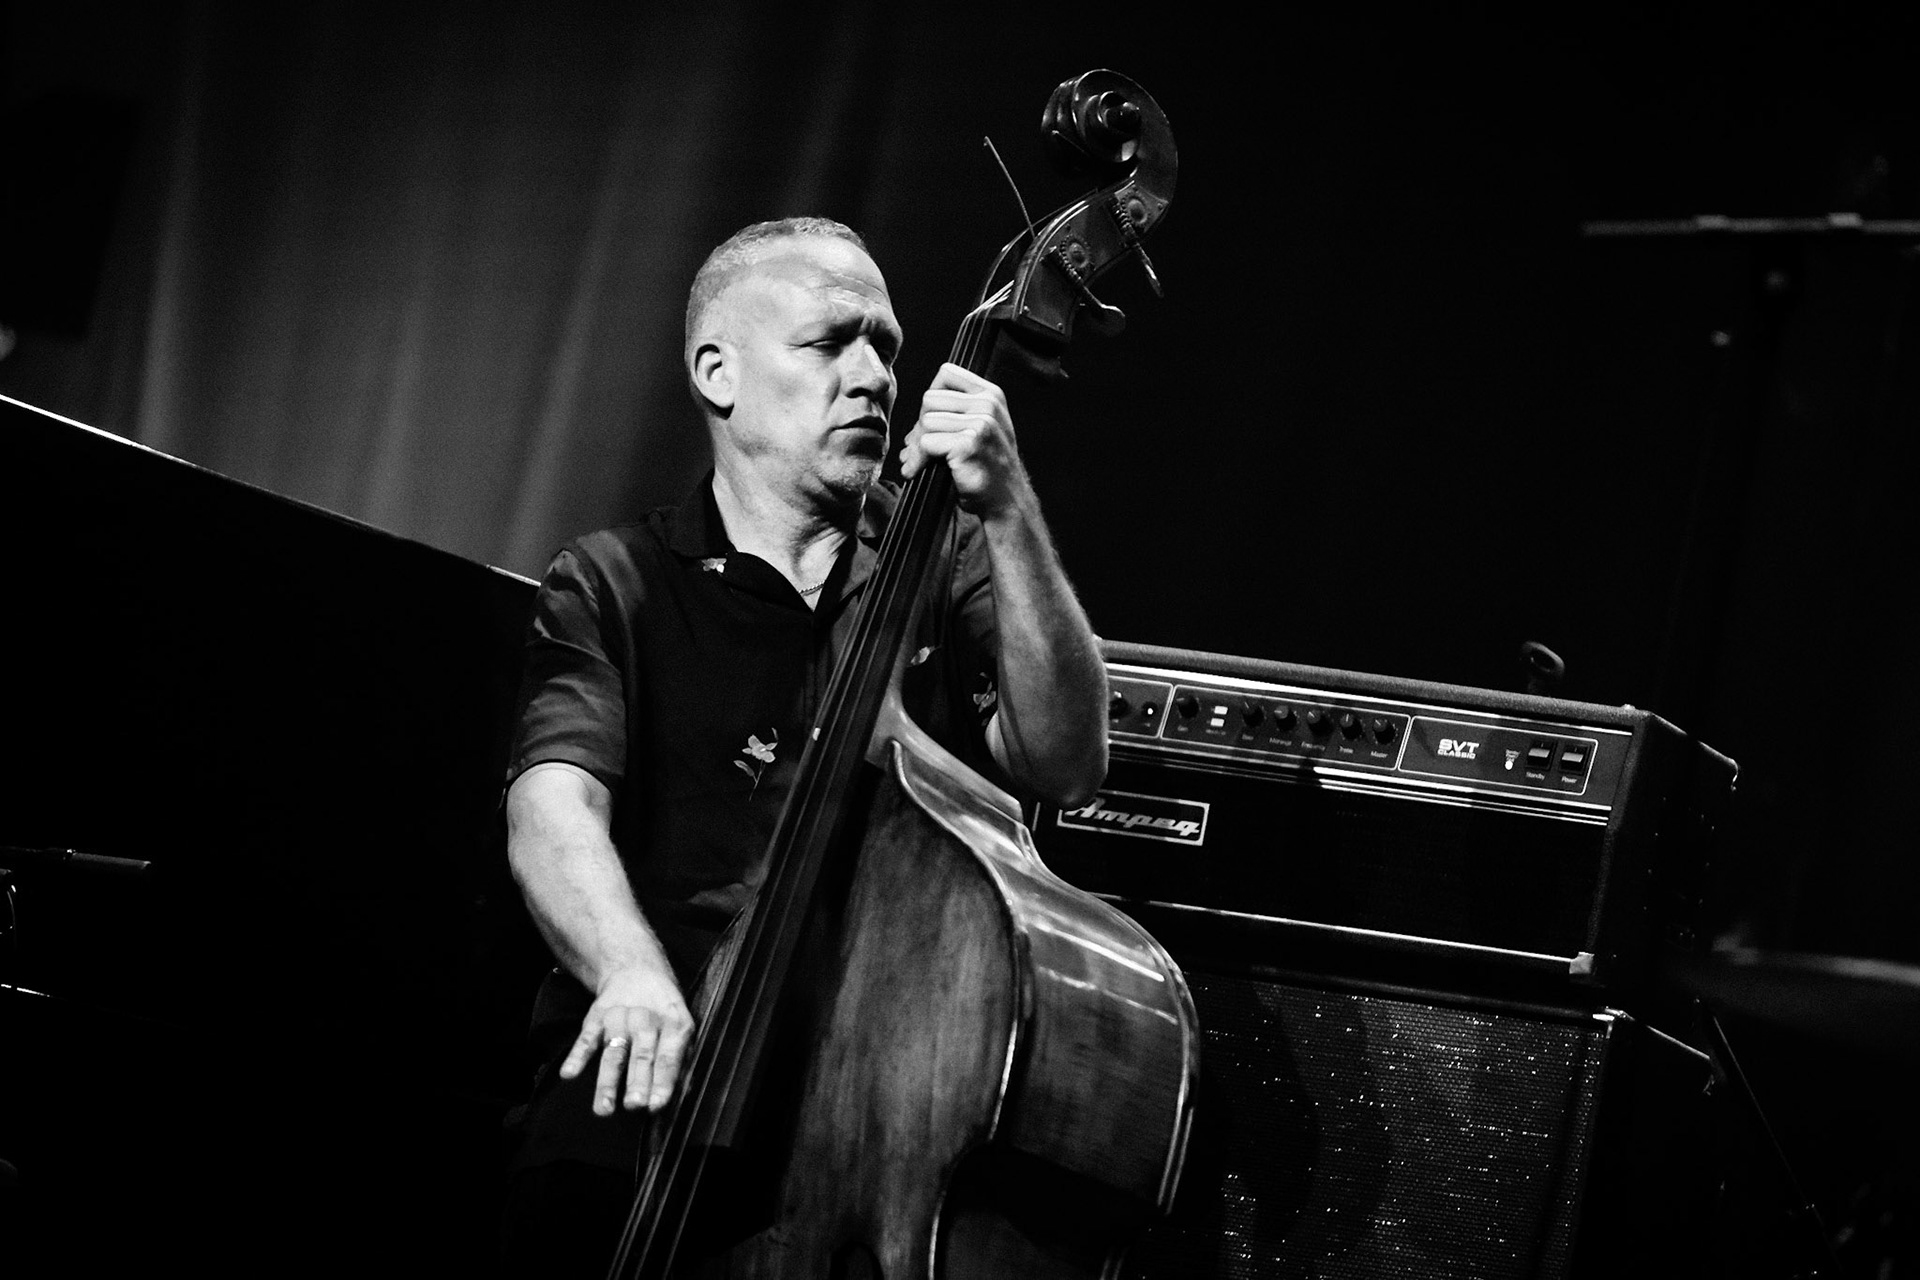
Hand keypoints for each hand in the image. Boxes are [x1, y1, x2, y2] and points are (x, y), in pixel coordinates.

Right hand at [557, 961, 693, 1115]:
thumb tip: (684, 1095)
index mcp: (674, 1024)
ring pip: (615, 1052)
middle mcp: (647, 1020)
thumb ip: (683, 1060)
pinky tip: (569, 1073)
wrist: (636, 969)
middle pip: (642, 1056)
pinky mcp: (598, 1016)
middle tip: (634, 1106)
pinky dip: (577, 1056)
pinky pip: (587, 1038)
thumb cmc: (663, 1009)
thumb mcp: (681, 1026)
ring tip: (604, 1107)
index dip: (663, 1082)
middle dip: (638, 1082)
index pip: (668, 1057)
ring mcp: (621, 1018)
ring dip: (608, 1080)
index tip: (656, 1105)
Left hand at [900, 363, 1030, 519]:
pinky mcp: (969, 443)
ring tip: (917, 462)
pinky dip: (917, 460)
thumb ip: (958, 411)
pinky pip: (926, 443)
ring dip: (915, 446)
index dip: (932, 397)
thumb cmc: (990, 466)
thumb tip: (917, 420)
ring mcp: (981, 423)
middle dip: (919, 425)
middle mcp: (988, 404)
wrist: (1007, 500)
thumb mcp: (982, 428)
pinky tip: (917, 471)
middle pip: (930, 398)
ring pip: (926, 421)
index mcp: (991, 394)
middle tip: (918, 448)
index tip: (929, 421)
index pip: (947, 373)